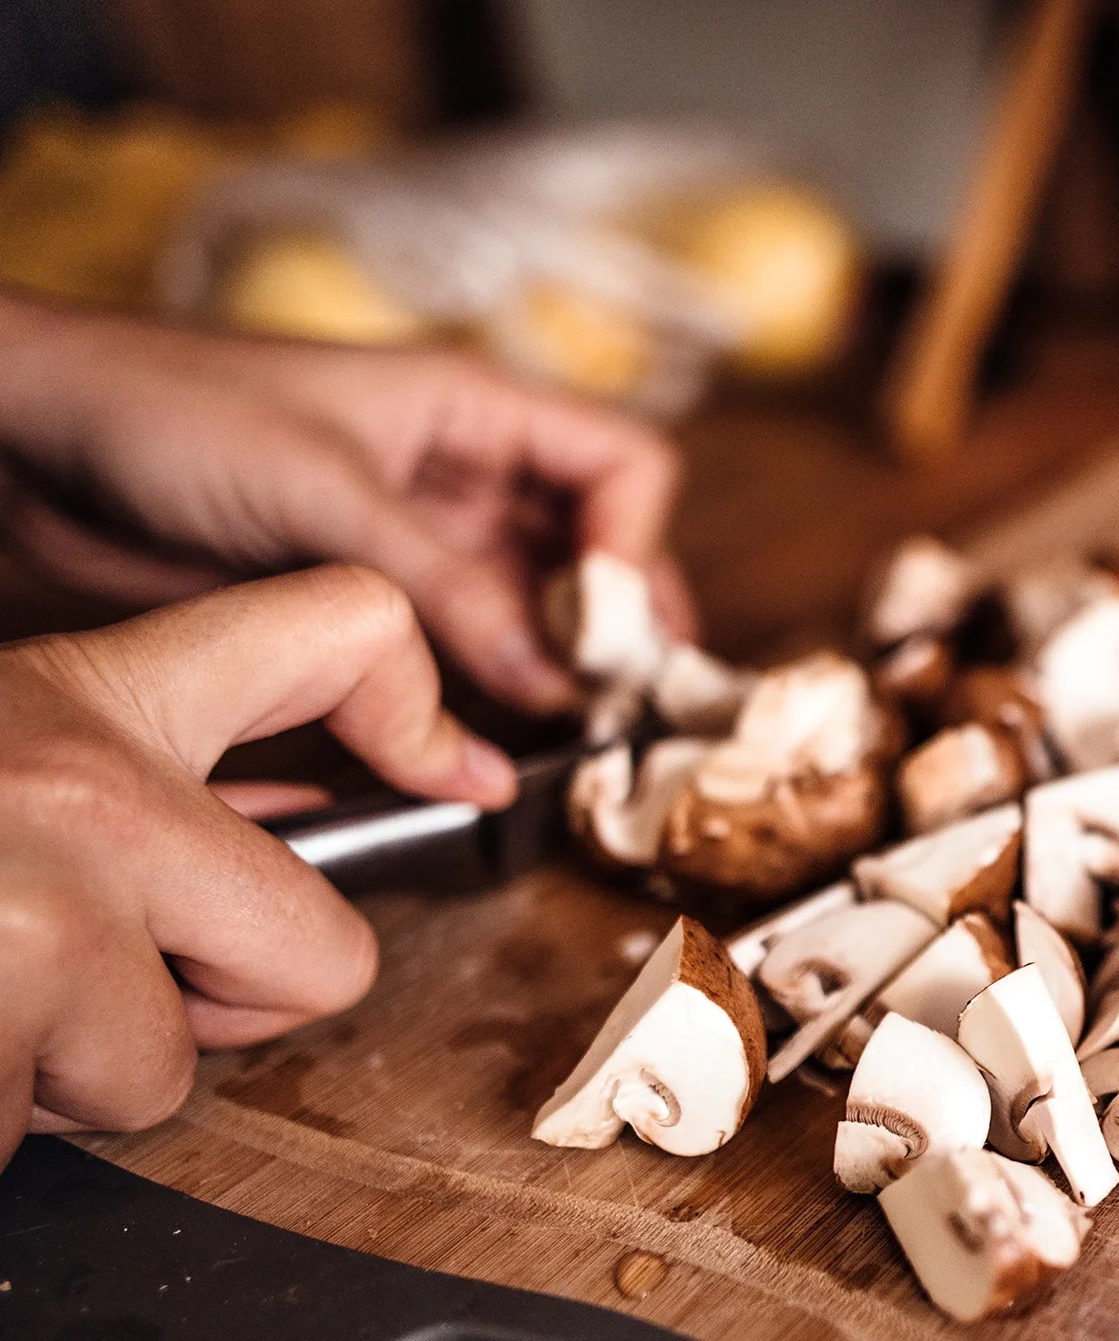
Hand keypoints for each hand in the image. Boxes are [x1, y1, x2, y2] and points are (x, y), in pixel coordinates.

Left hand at [0, 297, 693, 711]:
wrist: (36, 434)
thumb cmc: (170, 410)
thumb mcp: (325, 494)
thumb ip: (446, 587)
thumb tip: (551, 678)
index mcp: (475, 407)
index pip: (623, 467)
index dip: (636, 547)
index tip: (610, 634)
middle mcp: (463, 472)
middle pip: (594, 547)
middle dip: (614, 625)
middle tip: (618, 711)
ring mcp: (418, 537)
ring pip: (531, 605)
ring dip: (554, 668)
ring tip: (566, 739)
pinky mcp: (365, 594)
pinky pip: (460, 645)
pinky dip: (487, 691)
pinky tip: (489, 738)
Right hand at [0, 566, 516, 1162]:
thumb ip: (122, 776)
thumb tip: (261, 851)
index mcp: (94, 698)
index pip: (349, 626)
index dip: (408, 698)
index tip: (434, 767)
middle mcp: (91, 793)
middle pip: (323, 956)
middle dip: (215, 1007)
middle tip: (83, 977)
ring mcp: (32, 920)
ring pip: (162, 1077)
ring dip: (52, 1076)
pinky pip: (29, 1138)